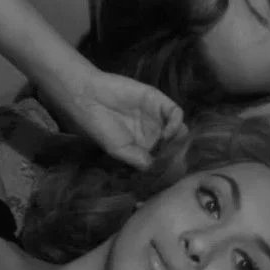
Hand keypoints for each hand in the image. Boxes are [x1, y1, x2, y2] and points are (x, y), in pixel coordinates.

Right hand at [41, 70, 187, 169]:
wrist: (88, 98)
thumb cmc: (100, 126)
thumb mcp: (119, 150)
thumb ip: (140, 160)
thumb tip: (159, 171)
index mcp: (147, 146)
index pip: (167, 157)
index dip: (171, 164)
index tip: (169, 171)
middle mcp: (156, 132)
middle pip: (178, 144)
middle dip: (178, 153)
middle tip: (173, 159)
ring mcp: (159, 117)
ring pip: (181, 130)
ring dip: (179, 140)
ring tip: (167, 147)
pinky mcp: (160, 101)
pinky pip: (176, 113)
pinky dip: (176, 124)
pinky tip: (166, 133)